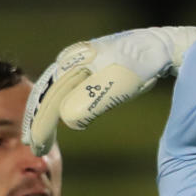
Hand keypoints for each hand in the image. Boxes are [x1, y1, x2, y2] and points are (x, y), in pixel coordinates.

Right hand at [23, 25, 195, 153]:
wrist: (160, 47)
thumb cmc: (138, 66)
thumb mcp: (115, 86)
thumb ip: (89, 102)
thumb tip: (66, 119)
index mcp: (71, 63)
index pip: (48, 98)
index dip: (40, 124)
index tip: (37, 147)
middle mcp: (70, 60)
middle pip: (47, 94)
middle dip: (38, 122)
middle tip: (36, 147)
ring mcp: (79, 62)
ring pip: (56, 92)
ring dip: (47, 115)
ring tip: (42, 138)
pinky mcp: (90, 67)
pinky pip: (68, 89)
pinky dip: (61, 105)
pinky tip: (62, 119)